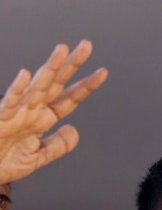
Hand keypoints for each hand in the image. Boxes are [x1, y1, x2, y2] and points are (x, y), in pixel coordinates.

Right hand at [0, 41, 107, 182]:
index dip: (85, 86)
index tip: (102, 72)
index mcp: (42, 119)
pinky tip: (25, 76)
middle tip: (86, 46)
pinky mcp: (1, 119)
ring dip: (49, 69)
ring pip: (36, 86)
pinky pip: (9, 103)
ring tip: (62, 51)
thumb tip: (75, 131)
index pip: (69, 98)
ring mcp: (16, 113)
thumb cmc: (4, 162)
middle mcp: (31, 111)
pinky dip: (17, 90)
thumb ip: (58, 145)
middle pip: (55, 83)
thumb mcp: (38, 157)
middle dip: (70, 65)